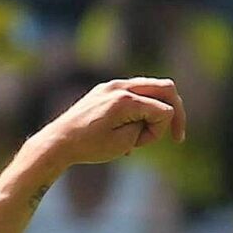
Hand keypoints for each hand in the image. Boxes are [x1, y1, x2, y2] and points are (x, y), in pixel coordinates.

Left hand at [38, 78, 185, 169]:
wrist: (56, 142)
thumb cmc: (88, 147)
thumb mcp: (123, 143)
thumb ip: (146, 126)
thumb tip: (159, 115)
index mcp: (125, 100)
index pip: (164, 110)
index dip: (160, 130)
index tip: (141, 144)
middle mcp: (120, 87)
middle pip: (165, 88)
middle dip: (174, 112)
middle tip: (177, 136)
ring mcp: (111, 85)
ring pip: (151, 89)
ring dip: (156, 112)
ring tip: (142, 137)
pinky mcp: (105, 90)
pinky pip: (134, 94)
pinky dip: (140, 110)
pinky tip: (130, 133)